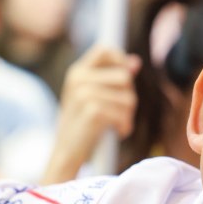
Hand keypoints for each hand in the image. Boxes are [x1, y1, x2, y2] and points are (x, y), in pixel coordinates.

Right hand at [43, 45, 141, 181]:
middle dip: (128, 97)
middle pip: (124, 77)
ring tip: (114, 125)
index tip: (127, 75)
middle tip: (116, 113)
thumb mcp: (92, 97)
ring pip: (129, 98)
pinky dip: (124, 126)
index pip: (104, 50)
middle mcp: (78, 79)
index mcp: (76, 72)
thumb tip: (136, 62)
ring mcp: (84, 94)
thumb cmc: (82, 125)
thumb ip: (111, 78)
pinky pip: (125, 114)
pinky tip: (115, 133)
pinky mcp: (93, 111)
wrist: (67, 153)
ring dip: (127, 116)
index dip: (120, 60)